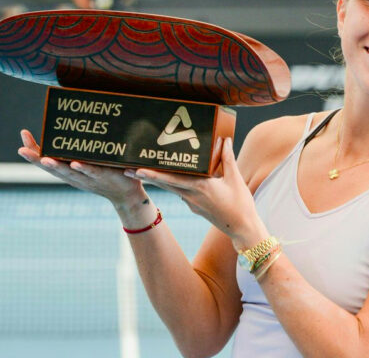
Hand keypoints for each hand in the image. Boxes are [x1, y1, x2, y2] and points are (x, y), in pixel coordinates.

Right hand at [17, 129, 145, 206]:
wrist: (126, 194)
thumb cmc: (107, 174)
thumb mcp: (89, 161)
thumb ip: (80, 148)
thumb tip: (74, 126)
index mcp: (68, 171)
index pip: (46, 160)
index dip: (34, 150)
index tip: (23, 134)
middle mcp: (74, 175)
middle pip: (51, 168)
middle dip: (36, 159)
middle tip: (21, 149)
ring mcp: (87, 178)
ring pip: (68, 172)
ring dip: (56, 166)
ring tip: (44, 159)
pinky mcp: (103, 177)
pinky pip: (92, 172)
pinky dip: (83, 169)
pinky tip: (75, 163)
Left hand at [125, 137, 267, 249]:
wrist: (242, 228)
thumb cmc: (240, 204)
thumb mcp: (235, 179)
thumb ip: (227, 158)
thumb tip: (225, 140)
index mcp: (200, 187)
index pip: (171, 180)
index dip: (153, 174)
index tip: (136, 169)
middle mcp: (191, 196)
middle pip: (164, 184)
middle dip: (145, 177)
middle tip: (126, 170)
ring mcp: (192, 203)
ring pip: (171, 188)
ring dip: (158, 180)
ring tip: (143, 171)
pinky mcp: (195, 207)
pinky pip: (181, 192)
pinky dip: (173, 185)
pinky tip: (173, 178)